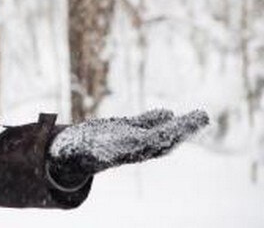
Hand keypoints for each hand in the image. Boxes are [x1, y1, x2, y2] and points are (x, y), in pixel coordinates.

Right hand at [47, 108, 208, 187]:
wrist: (66, 156)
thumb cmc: (71, 154)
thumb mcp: (79, 151)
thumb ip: (88, 150)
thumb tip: (89, 149)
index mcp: (122, 152)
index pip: (148, 143)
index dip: (163, 134)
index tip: (177, 127)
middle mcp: (131, 148)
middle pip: (162, 139)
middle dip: (182, 130)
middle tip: (202, 118)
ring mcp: (130, 141)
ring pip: (160, 133)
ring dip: (179, 125)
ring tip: (199, 116)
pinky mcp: (125, 133)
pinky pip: (144, 126)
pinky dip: (158, 119)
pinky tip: (168, 112)